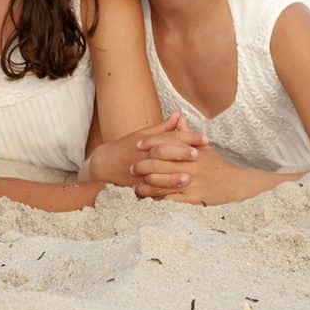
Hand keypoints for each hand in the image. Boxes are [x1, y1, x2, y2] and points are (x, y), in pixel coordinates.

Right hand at [83, 113, 206, 185]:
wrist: (104, 163)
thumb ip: (164, 128)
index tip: (204, 138)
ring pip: (157, 172)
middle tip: (199, 154)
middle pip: (165, 152)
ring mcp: (140, 169)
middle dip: (182, 153)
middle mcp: (144, 154)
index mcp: (148, 141)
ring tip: (189, 176)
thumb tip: (179, 115)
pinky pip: (150, 188)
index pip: (171, 137)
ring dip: (173, 175)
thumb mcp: (143, 134)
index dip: (188, 137)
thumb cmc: (126, 147)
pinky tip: (171, 194)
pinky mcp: (136, 183)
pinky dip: (161, 190)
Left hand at [135, 144, 248, 205]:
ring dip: (146, 186)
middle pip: (159, 164)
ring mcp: (191, 182)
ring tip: (135, 187)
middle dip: (142, 166)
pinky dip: (158, 199)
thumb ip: (187, 134)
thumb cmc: (217, 165)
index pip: (165, 143)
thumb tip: (177, 117)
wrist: (236, 183)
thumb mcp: (204, 147)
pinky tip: (150, 199)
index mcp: (191, 151)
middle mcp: (190, 166)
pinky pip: (171, 199)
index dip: (150, 143)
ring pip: (162, 183)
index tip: (138, 145)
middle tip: (131, 168)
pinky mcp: (193, 198)